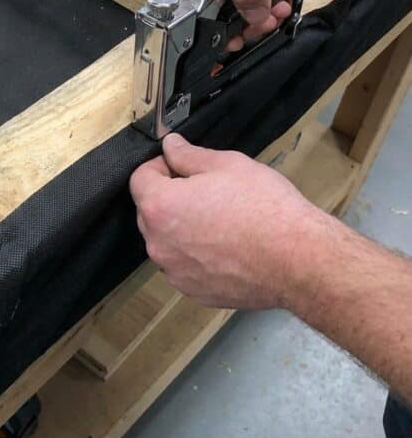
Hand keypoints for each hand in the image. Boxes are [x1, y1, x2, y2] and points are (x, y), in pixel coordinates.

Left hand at [129, 133, 327, 310]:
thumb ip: (189, 155)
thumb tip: (171, 146)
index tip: (181, 166)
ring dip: (182, 229)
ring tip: (221, 221)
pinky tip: (227, 247)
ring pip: (167, 241)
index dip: (159, 166)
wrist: (298, 259)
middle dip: (169, 198)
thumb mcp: (227, 165)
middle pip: (150, 212)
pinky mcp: (194, 291)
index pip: (140, 178)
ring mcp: (175, 271)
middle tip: (206, 192)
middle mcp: (158, 243)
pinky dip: (197, 256)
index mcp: (160, 207)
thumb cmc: (265, 208)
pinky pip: (185, 267)